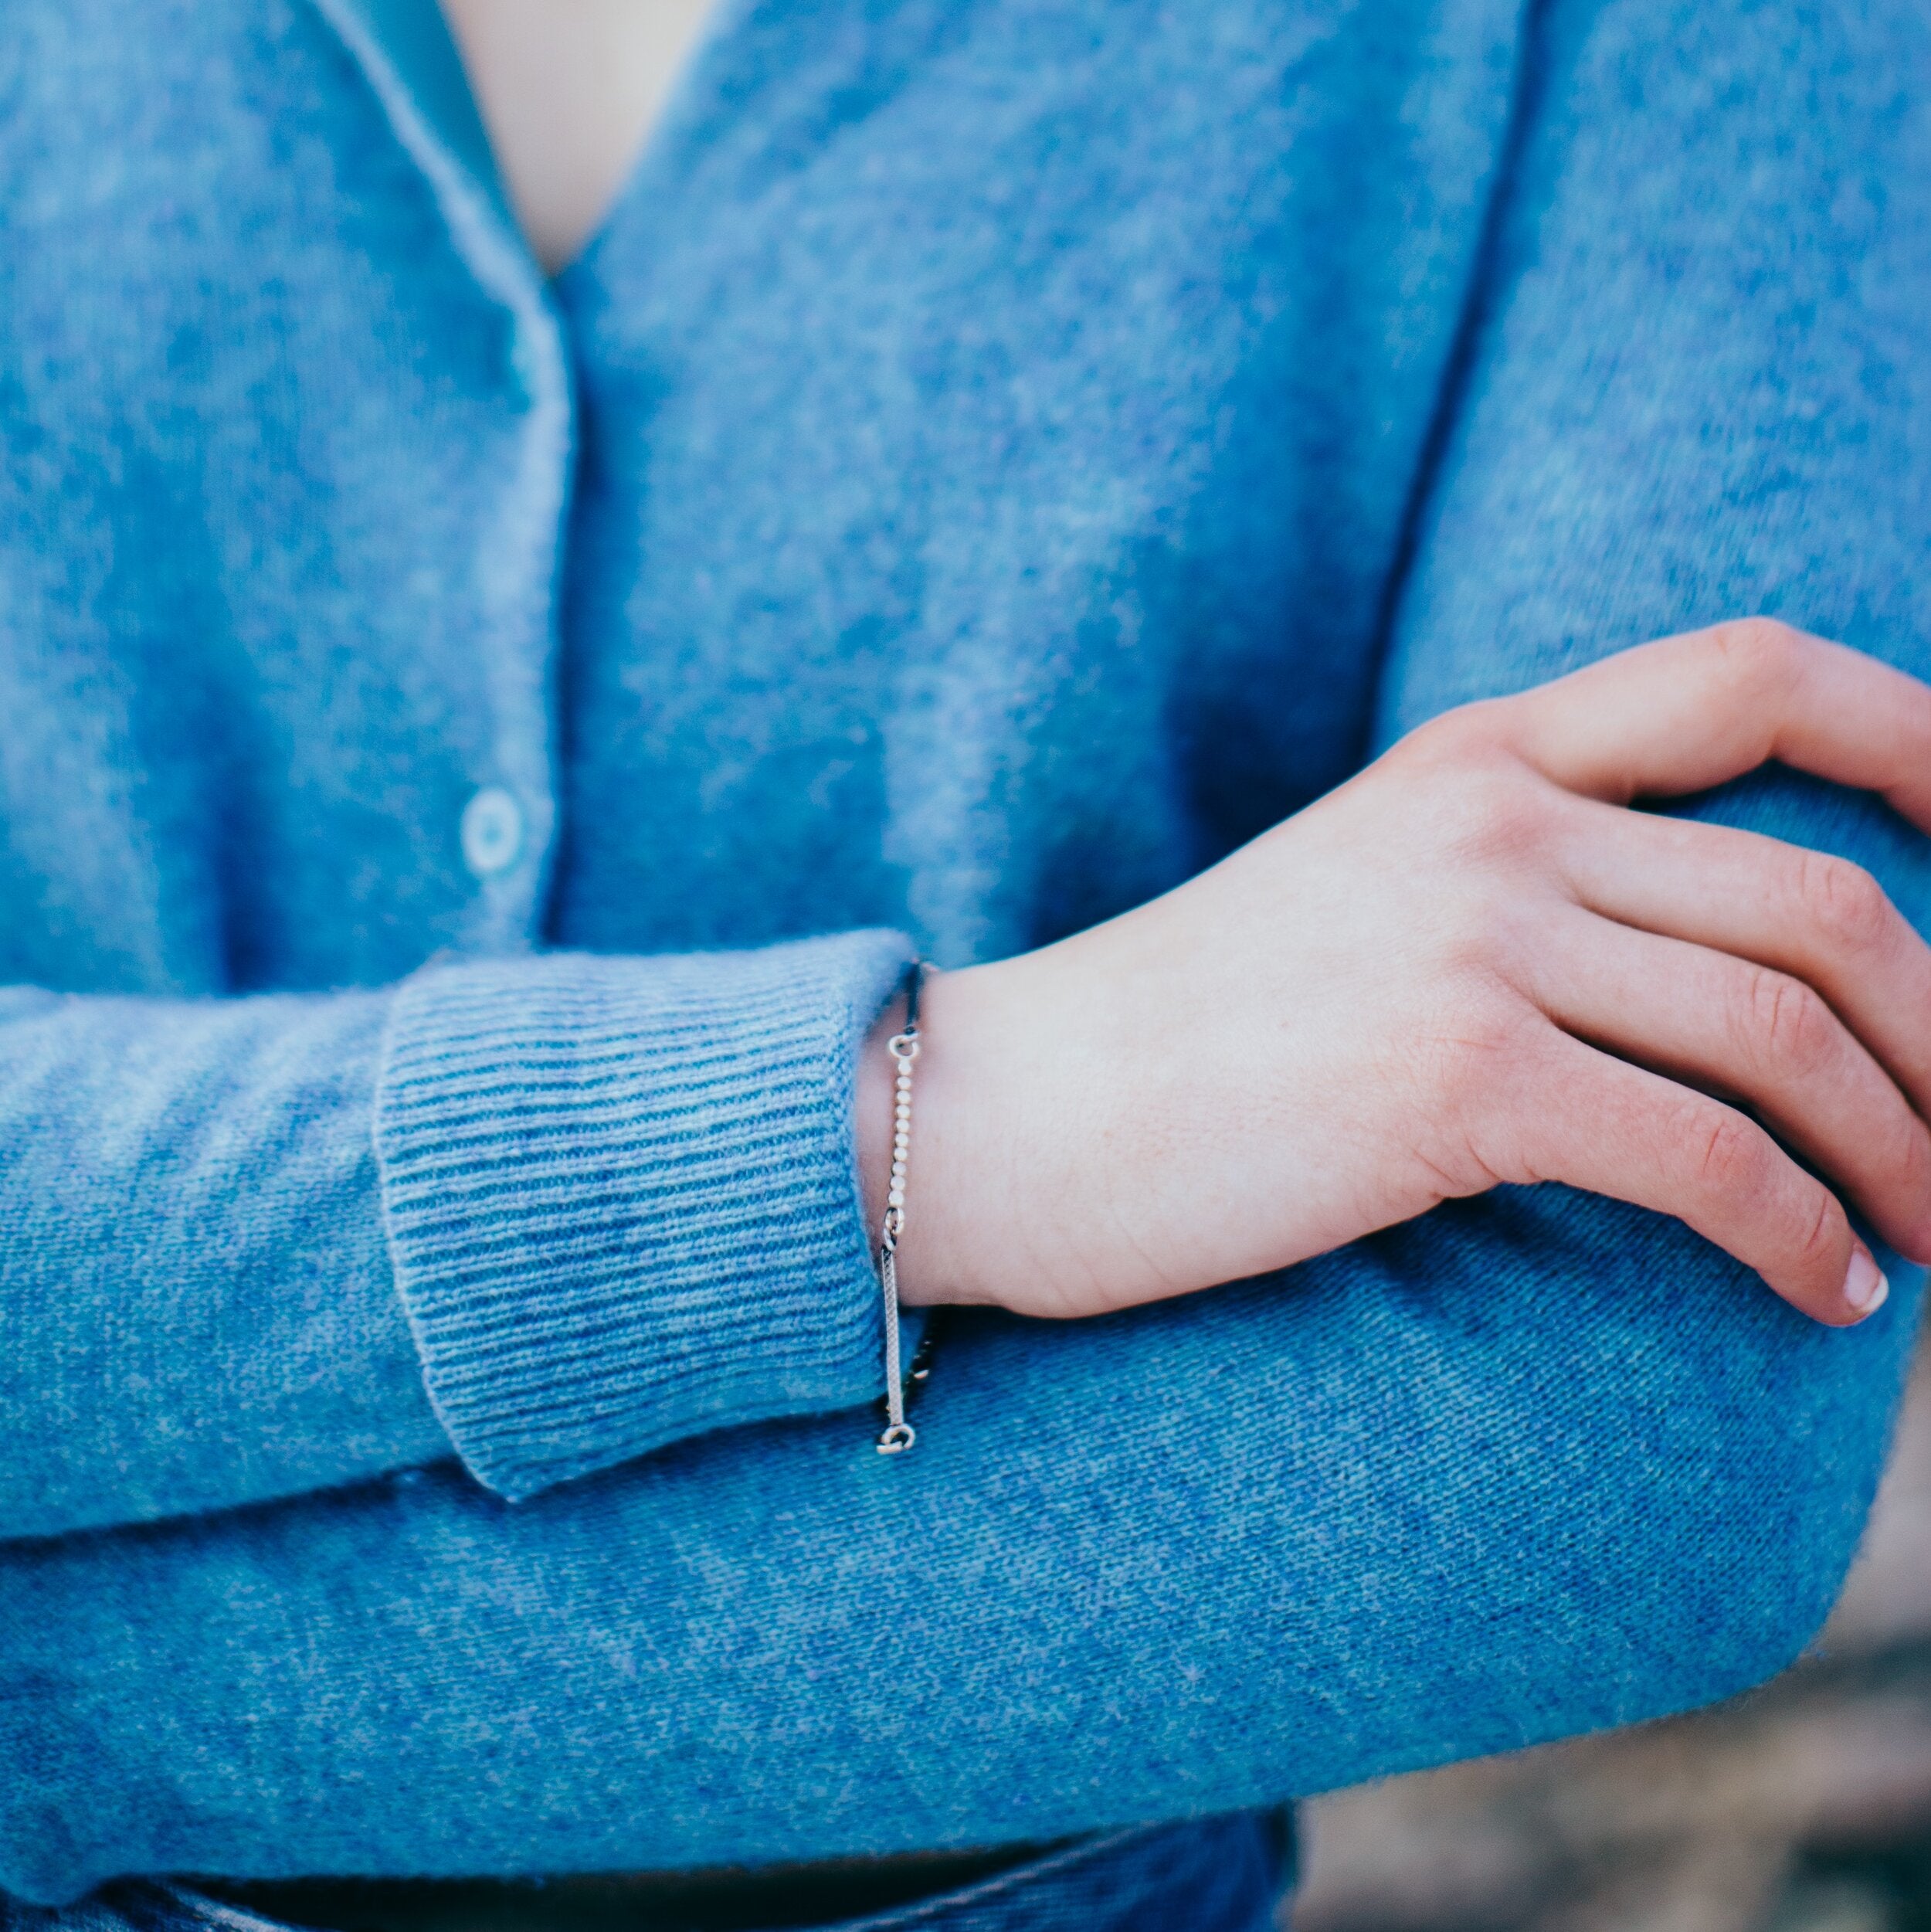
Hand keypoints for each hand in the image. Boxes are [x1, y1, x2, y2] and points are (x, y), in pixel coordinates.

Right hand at [860, 620, 1930, 1327]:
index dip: (1918, 730)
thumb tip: (1690, 981)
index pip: (1752, 674)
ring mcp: (1472, 941)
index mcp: (1475, 756)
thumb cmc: (1177, 1030)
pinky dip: (1801, 1235)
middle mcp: (1492, 821)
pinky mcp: (1451, 1078)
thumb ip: (1510, 881)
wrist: (1007, 1107)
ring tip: (1924, 1235)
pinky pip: (1708, 1155)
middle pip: (1818, 898)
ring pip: (1788, 1032)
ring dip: (1902, 1151)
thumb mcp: (1354, 892)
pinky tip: (1825, 1294)